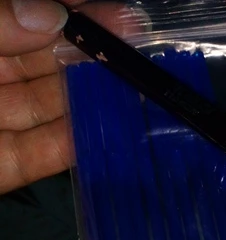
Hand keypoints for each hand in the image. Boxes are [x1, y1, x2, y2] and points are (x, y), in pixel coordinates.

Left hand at [0, 0, 147, 194]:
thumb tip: (52, 15)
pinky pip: (41, 155)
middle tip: (139, 45)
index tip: (118, 13)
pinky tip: (106, 133)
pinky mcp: (3, 166)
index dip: (76, 15)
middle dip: (95, 54)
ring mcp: (0, 122)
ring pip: (54, 108)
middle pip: (51, 63)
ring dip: (94, 100)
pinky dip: (73, 146)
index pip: (36, 21)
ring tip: (137, 88)